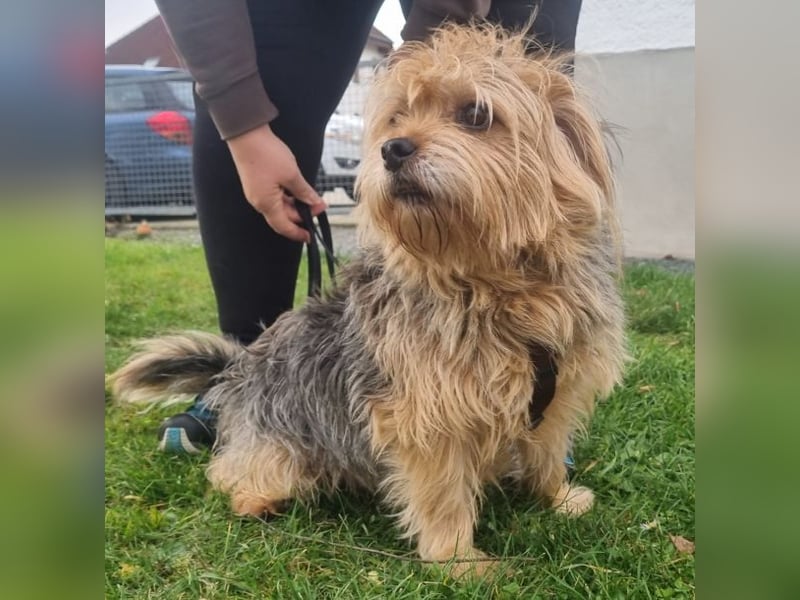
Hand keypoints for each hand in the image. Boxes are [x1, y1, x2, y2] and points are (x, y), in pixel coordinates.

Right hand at [227, 124, 325, 241]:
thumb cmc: (266, 154)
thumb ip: (304, 192)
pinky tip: (298, 192)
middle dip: (301, 215)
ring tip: (311, 199)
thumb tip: (315, 203)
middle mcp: (259, 202)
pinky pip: (274, 198)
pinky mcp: (257, 184)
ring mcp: (257, 193)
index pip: (284, 227)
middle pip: (282, 217)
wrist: (246, 134)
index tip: (310, 236)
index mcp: (267, 204)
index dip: (298, 233)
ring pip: (279, 207)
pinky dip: (287, 198)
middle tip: (319, 207)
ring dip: (295, 206)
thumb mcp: (291, 175)